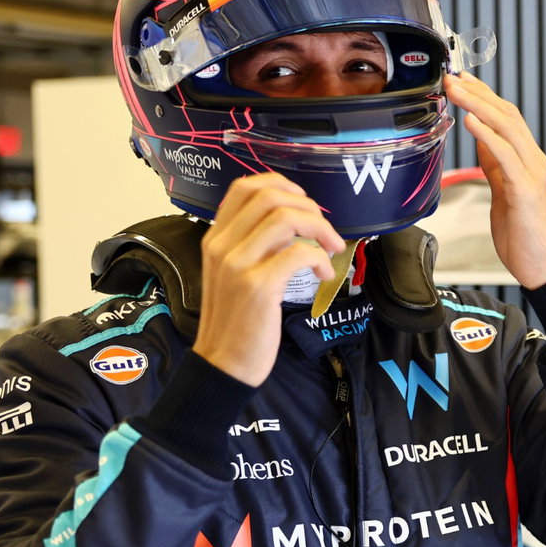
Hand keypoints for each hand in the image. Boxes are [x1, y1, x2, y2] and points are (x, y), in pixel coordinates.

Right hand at [192, 173, 344, 385]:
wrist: (223, 362)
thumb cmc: (237, 318)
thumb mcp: (234, 272)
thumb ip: (254, 243)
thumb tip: (293, 221)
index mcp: (215, 237)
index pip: (244, 187)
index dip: (281, 184)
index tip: (304, 203)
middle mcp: (222, 245)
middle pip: (270, 196)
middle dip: (308, 207)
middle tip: (324, 231)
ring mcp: (238, 265)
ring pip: (286, 218)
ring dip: (320, 228)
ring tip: (330, 249)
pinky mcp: (258, 287)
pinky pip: (299, 253)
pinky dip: (320, 258)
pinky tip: (323, 273)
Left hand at [444, 72, 545, 288]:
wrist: (541, 266)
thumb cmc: (523, 234)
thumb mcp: (503, 190)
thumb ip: (495, 163)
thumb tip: (481, 137)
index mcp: (528, 160)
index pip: (507, 117)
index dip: (484, 95)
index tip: (462, 80)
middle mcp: (534, 161)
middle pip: (507, 115)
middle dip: (478, 93)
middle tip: (452, 77)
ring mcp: (532, 174)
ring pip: (507, 128)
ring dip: (479, 105)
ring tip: (456, 90)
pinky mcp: (526, 190)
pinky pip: (506, 156)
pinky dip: (488, 136)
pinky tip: (471, 121)